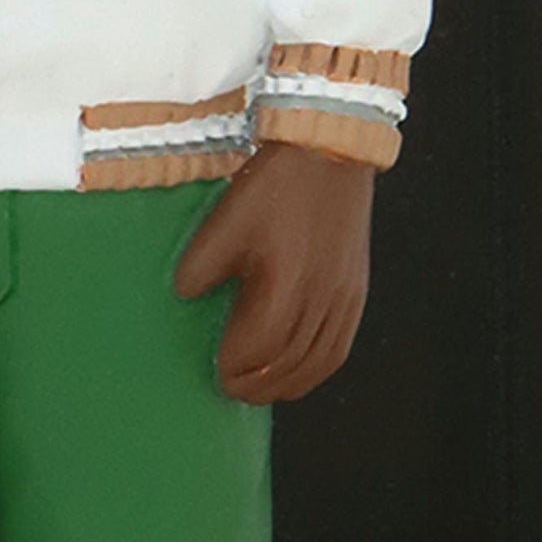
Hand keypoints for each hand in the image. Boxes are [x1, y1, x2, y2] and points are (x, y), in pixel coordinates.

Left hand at [173, 142, 374, 403]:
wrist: (329, 153)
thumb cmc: (276, 184)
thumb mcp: (226, 220)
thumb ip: (201, 264)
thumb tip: (185, 295)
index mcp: (285, 286)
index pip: (257, 350)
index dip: (234, 367)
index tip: (215, 369)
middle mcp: (319, 301)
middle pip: (288, 366)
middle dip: (257, 385)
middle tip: (231, 388)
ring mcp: (343, 299)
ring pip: (317, 364)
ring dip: (287, 384)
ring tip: (261, 387)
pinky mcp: (356, 291)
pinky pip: (340, 349)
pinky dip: (317, 369)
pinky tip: (300, 370)